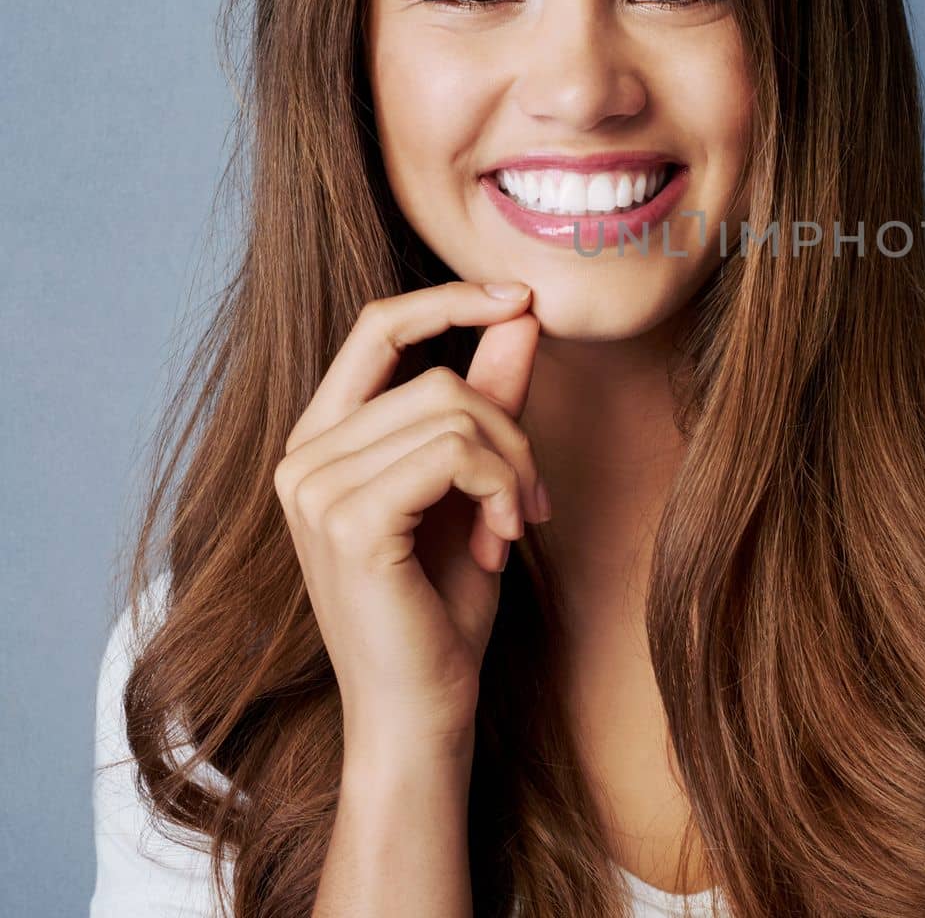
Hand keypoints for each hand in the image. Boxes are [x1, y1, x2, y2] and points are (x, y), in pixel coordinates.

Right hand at [273, 281, 546, 750]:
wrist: (421, 710)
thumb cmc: (443, 604)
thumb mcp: (476, 484)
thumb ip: (490, 399)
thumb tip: (521, 313)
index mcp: (322, 441)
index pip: (377, 327)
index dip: (450, 299)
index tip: (520, 299)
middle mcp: (304, 458)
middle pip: (440, 376)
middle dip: (511, 430)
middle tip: (536, 497)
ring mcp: (316, 489)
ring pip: (454, 409)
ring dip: (514, 464)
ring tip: (518, 523)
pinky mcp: (350, 521)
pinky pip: (455, 451)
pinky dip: (501, 486)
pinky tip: (502, 541)